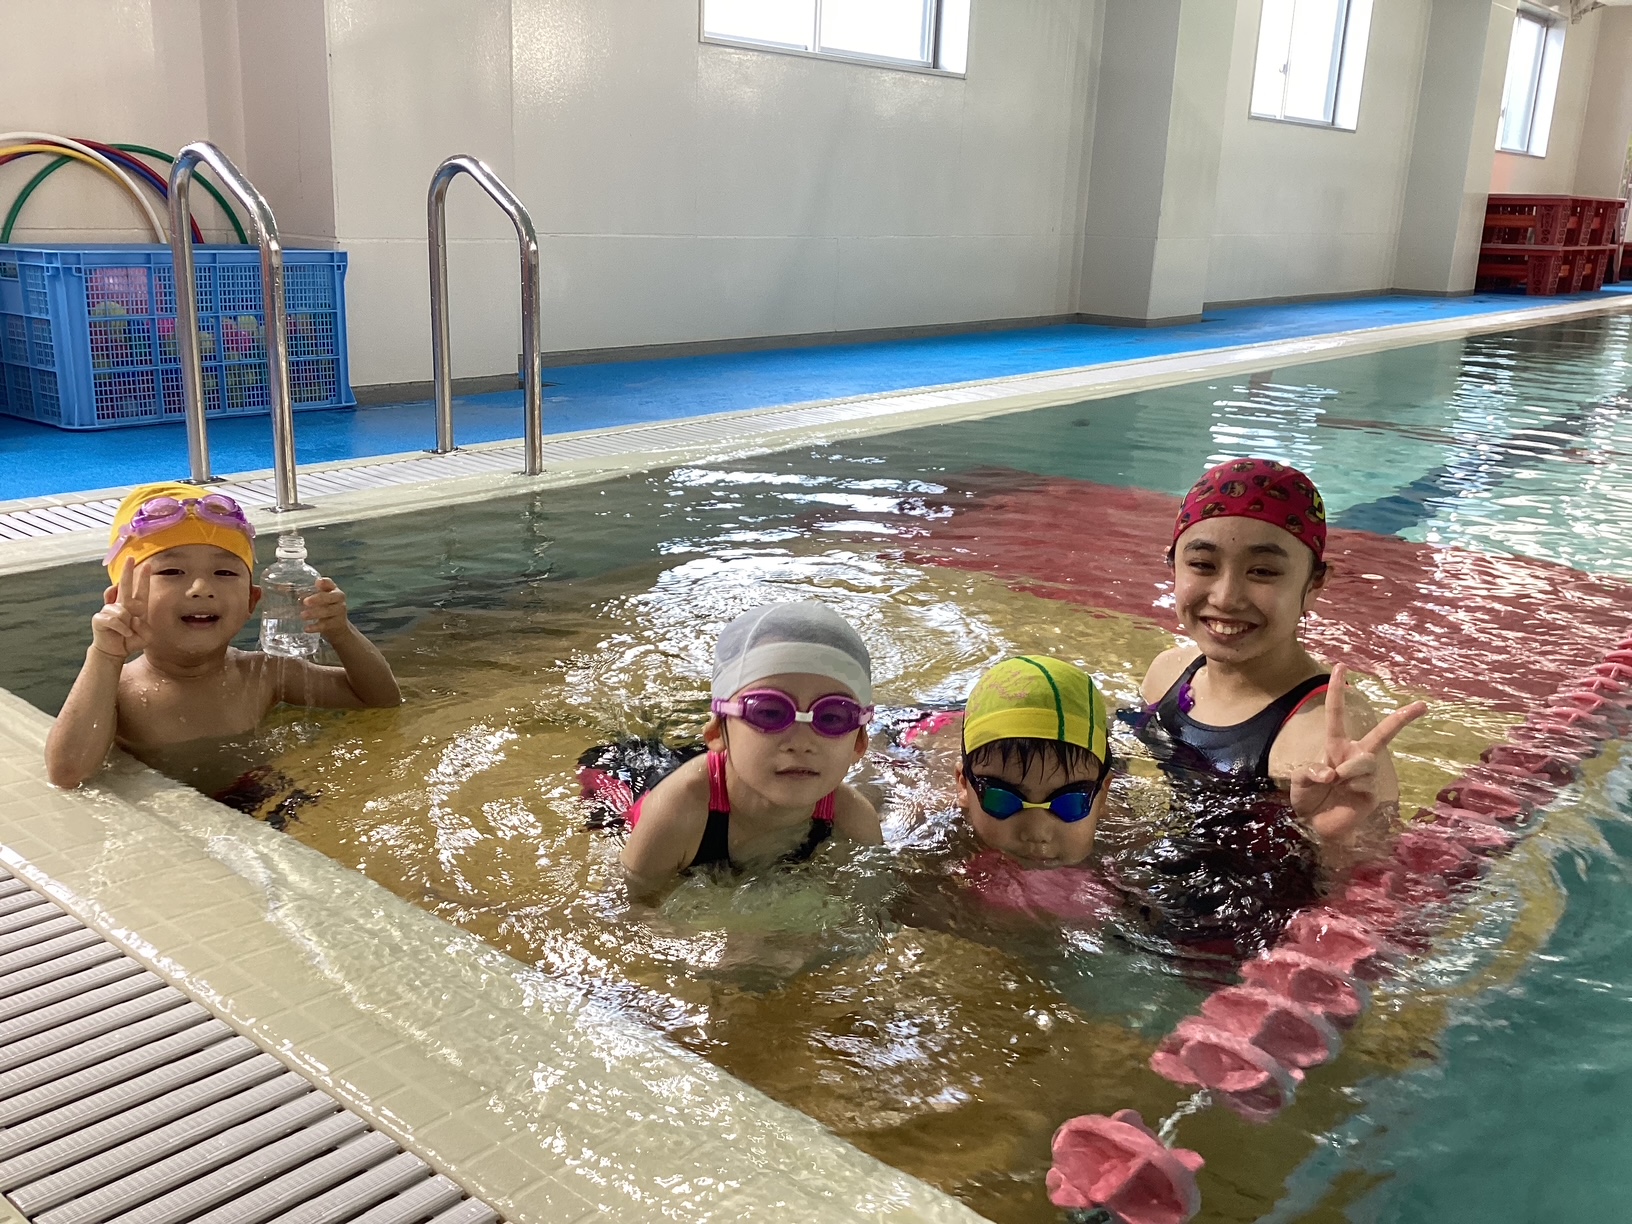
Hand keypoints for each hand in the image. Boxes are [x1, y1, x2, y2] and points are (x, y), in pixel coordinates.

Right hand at [91, 560, 150, 660]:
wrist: (114, 651)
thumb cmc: (131, 641)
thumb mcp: (145, 637)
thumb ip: (144, 628)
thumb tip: (133, 618)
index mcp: (137, 607)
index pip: (141, 590)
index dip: (143, 578)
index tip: (147, 565)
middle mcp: (124, 605)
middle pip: (126, 585)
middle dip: (127, 571)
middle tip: (130, 558)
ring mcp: (111, 610)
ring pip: (121, 611)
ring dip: (126, 623)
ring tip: (127, 632)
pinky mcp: (100, 617)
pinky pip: (113, 619)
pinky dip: (121, 628)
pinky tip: (123, 633)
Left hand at [301, 577, 350, 637]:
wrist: (337, 626)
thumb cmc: (322, 607)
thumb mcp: (315, 598)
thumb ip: (300, 592)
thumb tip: (278, 588)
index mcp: (331, 589)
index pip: (329, 583)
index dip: (324, 582)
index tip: (317, 583)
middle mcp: (337, 598)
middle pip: (330, 597)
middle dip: (318, 599)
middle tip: (305, 601)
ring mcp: (339, 611)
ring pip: (328, 611)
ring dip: (315, 613)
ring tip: (302, 616)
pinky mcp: (336, 624)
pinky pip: (326, 625)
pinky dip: (316, 627)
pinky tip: (307, 628)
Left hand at [1290, 662, 1426, 841]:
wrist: (1316, 826)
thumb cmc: (1308, 799)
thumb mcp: (1299, 781)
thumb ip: (1310, 771)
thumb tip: (1332, 772)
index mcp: (1335, 745)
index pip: (1337, 714)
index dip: (1338, 690)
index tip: (1341, 667)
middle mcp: (1355, 754)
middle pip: (1382, 733)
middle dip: (1403, 718)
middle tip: (1423, 705)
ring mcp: (1367, 773)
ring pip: (1365, 760)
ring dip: (1348, 771)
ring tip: (1337, 784)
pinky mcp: (1373, 792)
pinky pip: (1364, 781)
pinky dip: (1350, 786)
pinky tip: (1345, 794)